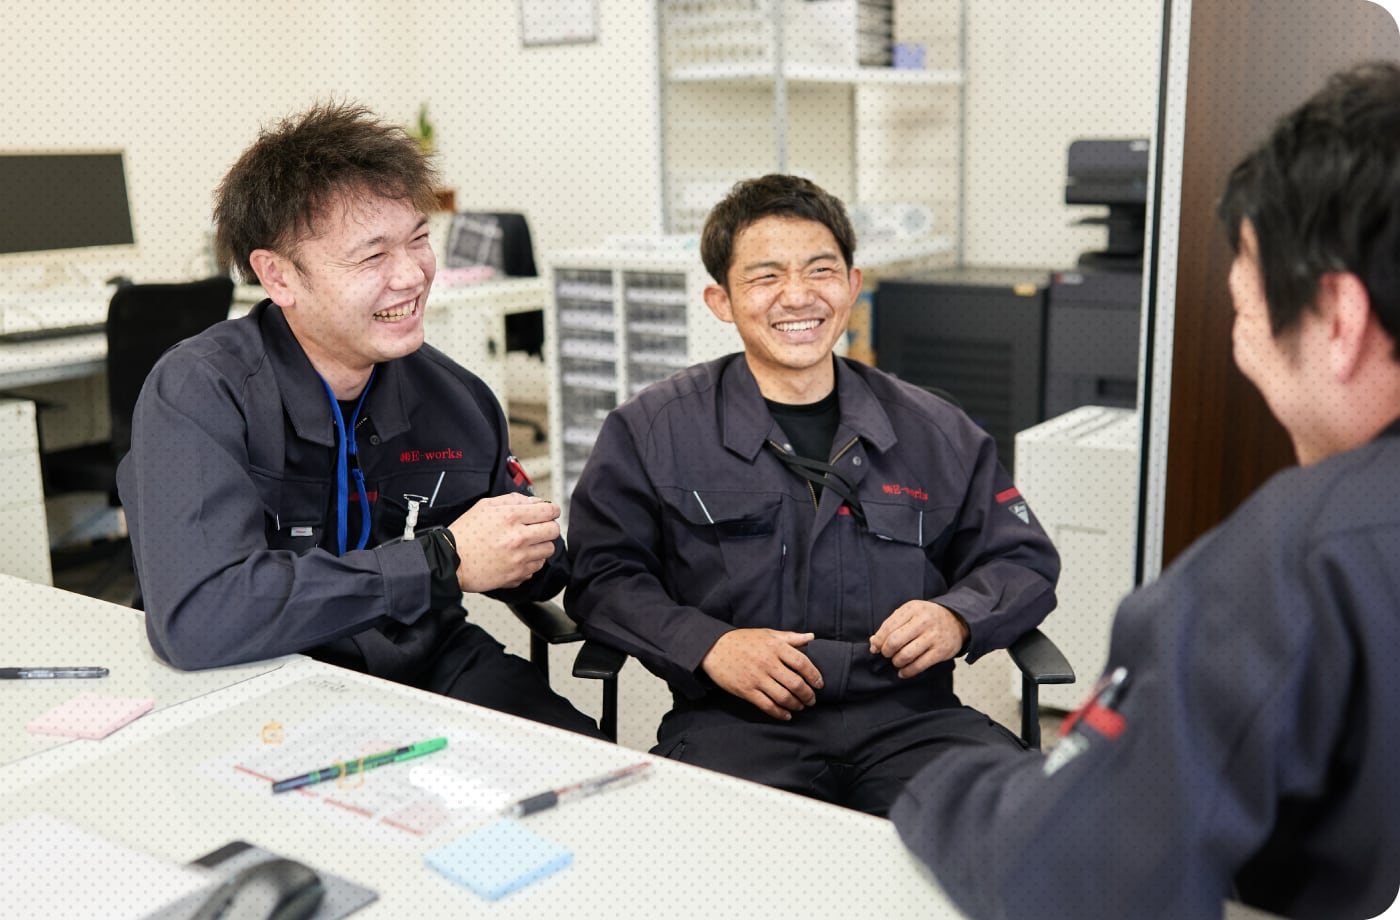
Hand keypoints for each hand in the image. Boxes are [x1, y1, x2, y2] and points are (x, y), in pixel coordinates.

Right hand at [447, 493, 560, 591]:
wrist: (450, 560)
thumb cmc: (465, 533)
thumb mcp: (485, 506)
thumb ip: (513, 500)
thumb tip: (534, 501)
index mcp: (511, 516)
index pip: (548, 511)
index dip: (552, 510)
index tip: (550, 513)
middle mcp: (519, 537)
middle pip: (553, 530)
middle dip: (548, 527)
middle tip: (539, 528)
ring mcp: (519, 558)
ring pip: (549, 550)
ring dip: (541, 546)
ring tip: (526, 544)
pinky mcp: (517, 574)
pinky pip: (537, 567)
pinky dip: (532, 562)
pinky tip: (519, 557)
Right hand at [700, 628, 822, 719]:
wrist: (713, 648)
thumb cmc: (743, 640)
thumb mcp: (767, 634)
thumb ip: (790, 637)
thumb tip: (812, 637)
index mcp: (775, 647)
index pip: (802, 663)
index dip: (814, 675)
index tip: (819, 684)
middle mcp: (768, 663)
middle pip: (795, 683)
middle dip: (807, 695)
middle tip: (812, 700)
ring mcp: (757, 678)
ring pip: (783, 697)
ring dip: (796, 705)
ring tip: (800, 706)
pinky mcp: (746, 691)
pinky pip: (767, 706)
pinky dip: (780, 713)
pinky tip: (786, 715)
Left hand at [869, 600, 968, 678]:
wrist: (957, 620)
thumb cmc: (928, 617)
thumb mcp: (910, 613)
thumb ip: (891, 624)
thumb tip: (874, 642)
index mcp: (913, 609)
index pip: (888, 627)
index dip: (878, 640)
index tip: (875, 648)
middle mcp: (924, 621)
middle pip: (895, 641)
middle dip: (886, 652)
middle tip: (887, 654)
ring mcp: (933, 637)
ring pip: (906, 655)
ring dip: (896, 662)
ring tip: (897, 662)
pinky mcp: (941, 651)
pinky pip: (919, 665)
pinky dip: (907, 672)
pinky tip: (903, 672)